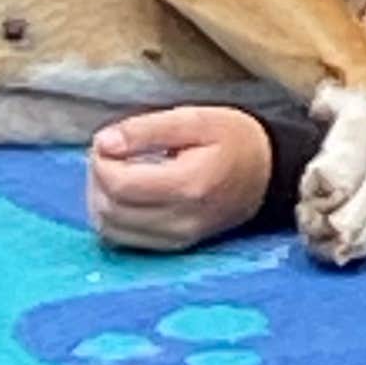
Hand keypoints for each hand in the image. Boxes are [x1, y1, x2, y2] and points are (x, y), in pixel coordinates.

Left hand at [86, 104, 273, 251]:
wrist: (268, 173)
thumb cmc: (233, 139)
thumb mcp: (194, 118)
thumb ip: (146, 129)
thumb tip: (102, 143)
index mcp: (189, 185)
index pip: (118, 185)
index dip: (100, 161)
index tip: (109, 140)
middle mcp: (182, 219)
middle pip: (110, 209)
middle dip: (97, 177)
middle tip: (111, 152)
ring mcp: (179, 238)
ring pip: (111, 228)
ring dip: (101, 198)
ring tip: (117, 171)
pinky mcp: (176, 246)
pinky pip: (125, 239)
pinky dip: (114, 216)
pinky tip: (126, 193)